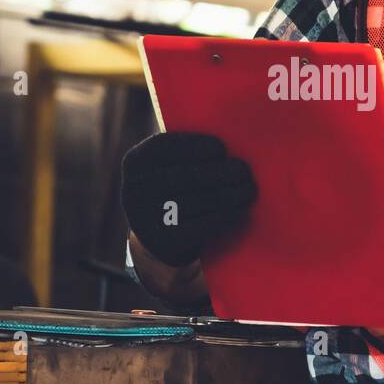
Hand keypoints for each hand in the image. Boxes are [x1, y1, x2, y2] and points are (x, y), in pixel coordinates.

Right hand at [121, 132, 256, 267]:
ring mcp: (146, 218)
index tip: (221, 148)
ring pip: (197, 201)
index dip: (194, 145)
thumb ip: (186, 154)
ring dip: (229, 194)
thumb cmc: (173, 192)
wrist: (159, 242)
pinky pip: (202, 225)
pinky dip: (225, 215)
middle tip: (244, 170)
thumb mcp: (167, 169)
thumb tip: (229, 141)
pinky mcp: (165, 241)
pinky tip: (241, 208)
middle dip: (219, 172)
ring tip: (250, 189)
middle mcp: (134, 190)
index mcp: (134, 162)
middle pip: (185, 176)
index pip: (163, 147)